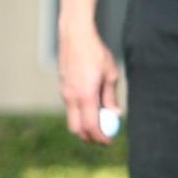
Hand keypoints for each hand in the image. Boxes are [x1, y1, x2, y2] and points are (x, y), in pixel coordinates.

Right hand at [58, 19, 121, 145]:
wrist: (75, 35)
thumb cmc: (96, 52)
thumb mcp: (110, 74)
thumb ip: (111, 96)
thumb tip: (115, 114)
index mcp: (85, 95)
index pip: (91, 126)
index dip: (100, 137)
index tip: (109, 142)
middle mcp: (71, 97)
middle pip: (77, 129)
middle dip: (89, 138)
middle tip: (102, 139)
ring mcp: (64, 92)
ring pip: (72, 119)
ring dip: (84, 126)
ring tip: (100, 123)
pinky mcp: (62, 87)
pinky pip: (70, 107)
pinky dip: (80, 114)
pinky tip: (91, 107)